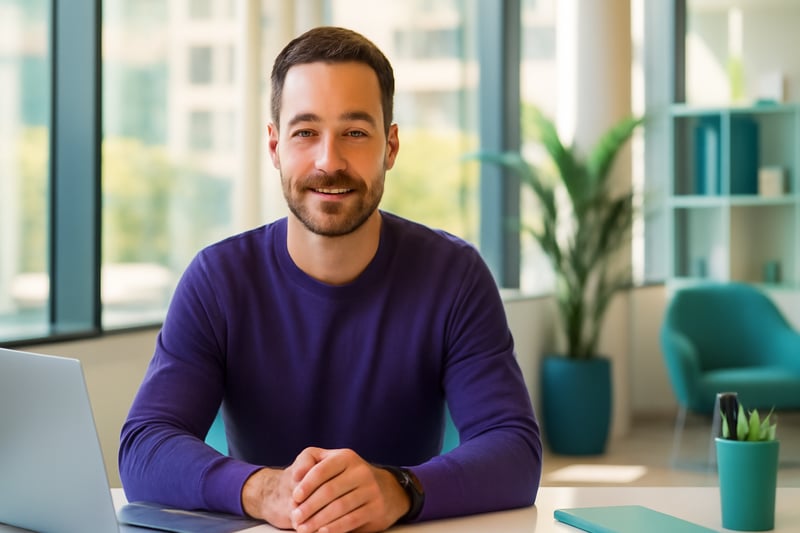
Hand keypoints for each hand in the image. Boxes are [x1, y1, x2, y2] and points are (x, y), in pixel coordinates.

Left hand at [243, 447, 409, 532]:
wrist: (386, 489)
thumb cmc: (347, 475)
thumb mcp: (330, 460)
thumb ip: (308, 461)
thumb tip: (296, 475)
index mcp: (346, 457)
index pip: (322, 470)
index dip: (306, 485)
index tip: (294, 498)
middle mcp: (361, 471)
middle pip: (330, 491)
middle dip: (309, 507)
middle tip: (296, 518)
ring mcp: (371, 490)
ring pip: (340, 507)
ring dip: (318, 520)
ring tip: (304, 528)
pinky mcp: (376, 508)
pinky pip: (352, 520)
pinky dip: (335, 527)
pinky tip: (322, 532)